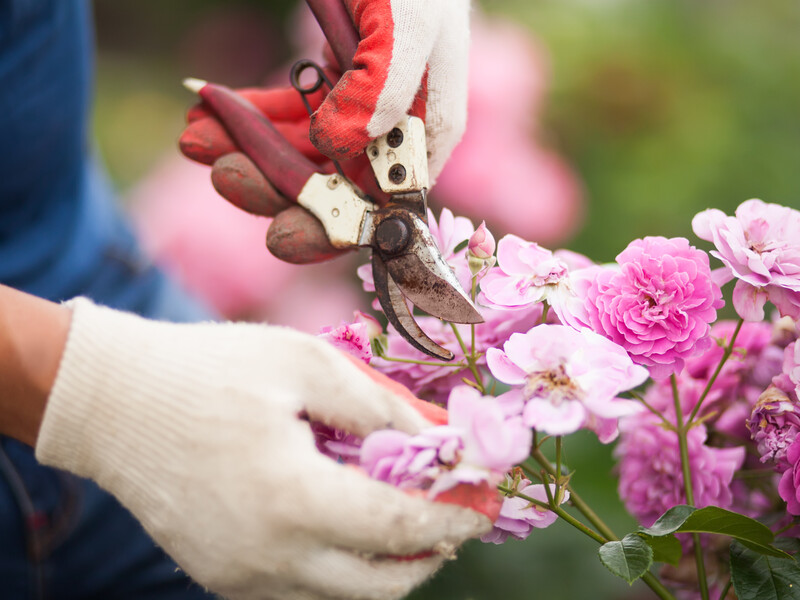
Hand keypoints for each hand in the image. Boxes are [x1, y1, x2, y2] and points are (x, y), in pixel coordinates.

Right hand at [35, 299, 490, 599]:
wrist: (113, 402)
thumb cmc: (209, 370)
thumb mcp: (304, 364)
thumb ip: (381, 407)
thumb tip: (443, 439)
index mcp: (292, 499)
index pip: (399, 528)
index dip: (454, 515)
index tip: (486, 501)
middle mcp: (269, 556)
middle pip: (382, 584)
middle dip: (433, 550)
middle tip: (454, 512)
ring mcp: (241, 576)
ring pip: (345, 596)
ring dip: (388, 563)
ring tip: (405, 514)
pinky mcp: (222, 576)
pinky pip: (303, 591)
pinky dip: (342, 567)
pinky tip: (347, 522)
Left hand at [179, 0, 469, 264]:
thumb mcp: (408, 21)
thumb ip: (383, 88)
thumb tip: (337, 149)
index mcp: (425, 130)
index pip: (383, 205)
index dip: (333, 227)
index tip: (279, 234)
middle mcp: (395, 132)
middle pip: (331, 186)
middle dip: (273, 187)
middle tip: (224, 175)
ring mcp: (359, 110)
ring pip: (298, 152)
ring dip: (245, 150)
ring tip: (195, 138)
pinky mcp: (329, 85)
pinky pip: (285, 113)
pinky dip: (246, 115)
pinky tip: (206, 110)